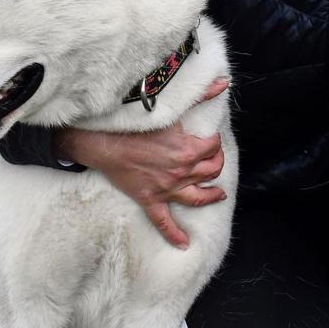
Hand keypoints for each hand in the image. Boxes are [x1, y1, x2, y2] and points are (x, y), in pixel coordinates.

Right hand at [58, 78, 229, 248]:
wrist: (105, 143)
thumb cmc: (136, 125)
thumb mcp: (172, 108)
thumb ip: (200, 95)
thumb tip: (223, 84)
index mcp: (189, 151)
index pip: (214, 147)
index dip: (214, 142)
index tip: (210, 138)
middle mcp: (182, 173)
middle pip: (211, 171)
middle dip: (217, 164)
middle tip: (214, 160)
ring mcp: (167, 189)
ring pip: (197, 197)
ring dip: (211, 196)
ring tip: (219, 194)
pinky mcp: (150, 200)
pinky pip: (164, 222)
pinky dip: (175, 234)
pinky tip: (184, 244)